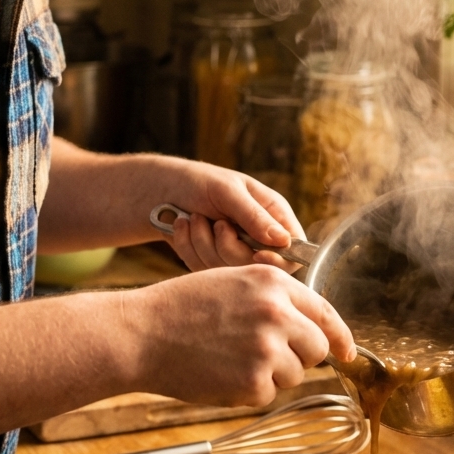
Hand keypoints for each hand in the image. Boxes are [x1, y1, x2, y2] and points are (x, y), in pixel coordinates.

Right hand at [123, 265, 355, 406]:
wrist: (143, 333)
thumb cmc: (182, 307)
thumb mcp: (233, 282)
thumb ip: (274, 299)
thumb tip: (312, 329)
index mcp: (273, 282)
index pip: (325, 312)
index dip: (340, 336)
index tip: (348, 352)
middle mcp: (278, 313)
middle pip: (316, 348)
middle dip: (299, 356)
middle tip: (265, 356)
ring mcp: (269, 349)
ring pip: (294, 374)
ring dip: (270, 374)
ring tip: (229, 358)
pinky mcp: (256, 383)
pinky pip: (268, 394)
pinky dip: (248, 390)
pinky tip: (220, 373)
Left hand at [154, 158, 304, 271]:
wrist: (160, 189)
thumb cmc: (197, 181)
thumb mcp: (227, 191)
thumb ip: (254, 216)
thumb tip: (283, 240)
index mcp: (272, 215)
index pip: (293, 249)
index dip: (279, 259)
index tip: (256, 254)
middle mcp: (257, 238)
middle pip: (258, 267)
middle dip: (229, 247)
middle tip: (217, 223)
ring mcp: (233, 253)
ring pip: (228, 271)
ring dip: (204, 243)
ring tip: (195, 219)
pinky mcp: (210, 264)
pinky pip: (203, 271)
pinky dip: (189, 248)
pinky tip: (184, 228)